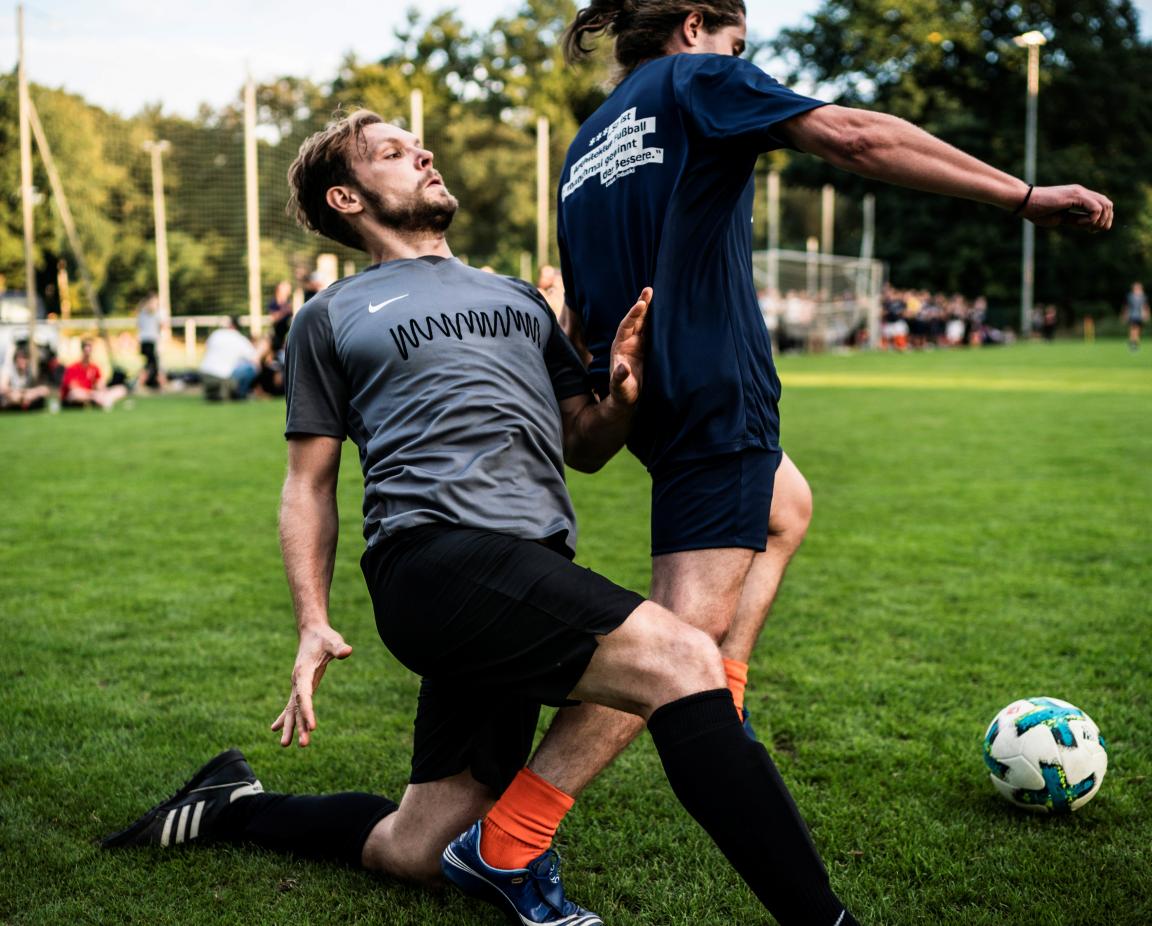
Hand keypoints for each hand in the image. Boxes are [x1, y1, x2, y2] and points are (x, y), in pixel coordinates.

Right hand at [271, 624, 352, 747]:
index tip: (313, 726)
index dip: (307, 711)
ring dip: (291, 727)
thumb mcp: (333, 640)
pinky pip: (291, 705)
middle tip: (303, 744)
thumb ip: (339, 647)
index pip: (304, 695)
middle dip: (300, 726)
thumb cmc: (324, 637)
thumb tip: (347, 651)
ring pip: (292, 709)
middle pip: (297, 707)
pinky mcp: (300, 687)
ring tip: (285, 746)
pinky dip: (285, 717)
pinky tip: (275, 729)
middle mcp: (297, 681)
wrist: (312, 633)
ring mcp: (297, 685)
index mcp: (303, 672)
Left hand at [608, 287, 651, 405]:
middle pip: (636, 319)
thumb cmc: (624, 393)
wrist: (630, 398)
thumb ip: (620, 378)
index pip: (626, 326)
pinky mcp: (648, 348)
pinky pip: (653, 330)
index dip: (633, 315)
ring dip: (651, 309)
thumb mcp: (621, 387)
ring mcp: (639, 343)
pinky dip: (658, 320)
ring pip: (645, 322)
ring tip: (654, 292)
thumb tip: (622, 367)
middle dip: (642, 304)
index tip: (641, 304)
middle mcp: (629, 341)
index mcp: (620, 346)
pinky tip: (666, 311)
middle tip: (649, 290)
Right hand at [1022, 185, 1112, 230]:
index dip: (1102, 220)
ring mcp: (1079, 193)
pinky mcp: (1075, 196)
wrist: (1024, 202)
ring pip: (1105, 205)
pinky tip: (1080, 224)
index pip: (1102, 205)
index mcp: (1079, 197)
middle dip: (1105, 221)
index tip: (1090, 230)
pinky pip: (1095, 208)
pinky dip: (1091, 219)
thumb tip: (1088, 226)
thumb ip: (1074, 220)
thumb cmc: (1037, 211)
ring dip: (1099, 221)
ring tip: (1087, 228)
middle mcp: (1082, 192)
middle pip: (1108, 204)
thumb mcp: (1060, 218)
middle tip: (1092, 231)